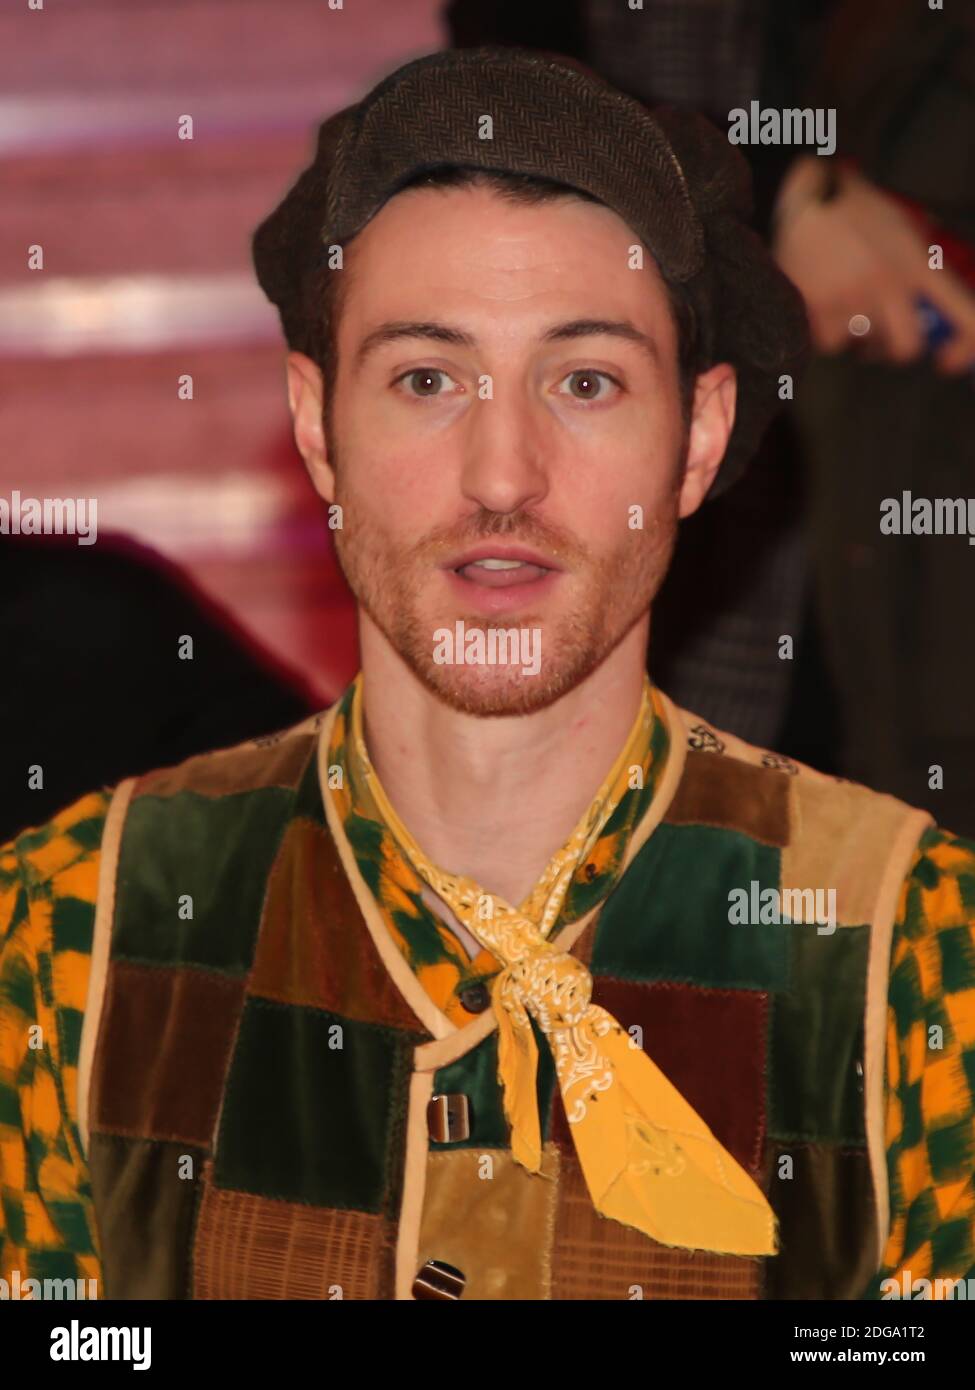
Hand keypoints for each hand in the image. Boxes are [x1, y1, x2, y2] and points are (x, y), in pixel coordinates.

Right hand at [772, 156, 974, 373]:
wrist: (806, 195)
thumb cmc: (853, 208)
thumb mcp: (902, 227)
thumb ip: (920, 266)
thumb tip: (931, 307)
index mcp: (919, 264)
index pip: (960, 315)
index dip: (962, 347)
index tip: (948, 360)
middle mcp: (892, 284)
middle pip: (906, 347)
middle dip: (892, 345)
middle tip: (879, 332)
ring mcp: (855, 298)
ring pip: (861, 347)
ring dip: (852, 332)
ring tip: (840, 300)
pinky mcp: (821, 307)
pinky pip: (829, 342)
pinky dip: (824, 329)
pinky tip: (820, 302)